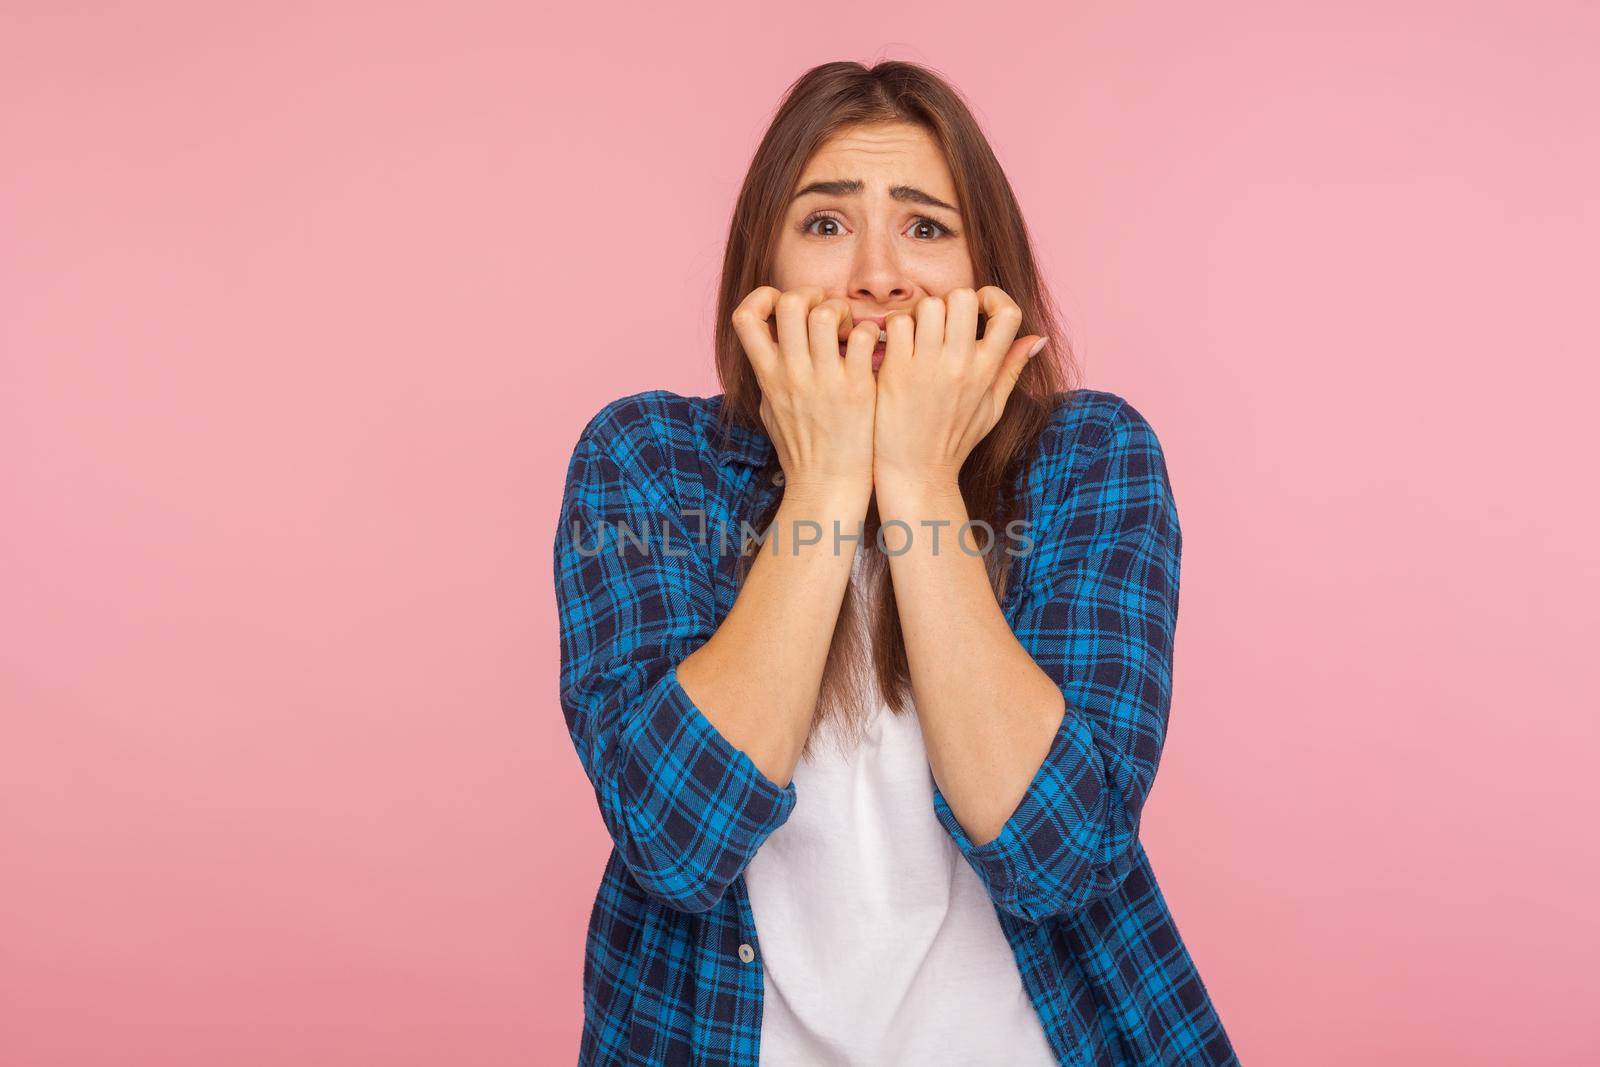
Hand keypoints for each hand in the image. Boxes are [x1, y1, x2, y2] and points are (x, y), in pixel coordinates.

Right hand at [730, 285, 877, 503]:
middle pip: (788, 302)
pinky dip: (871, 333)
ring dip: (842, 311)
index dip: (762, 297)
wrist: (827, 487)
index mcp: (768, 375)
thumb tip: (768, 348)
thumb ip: (768, 375)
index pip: (745, 317)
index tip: (783, 306)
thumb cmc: (801, 450)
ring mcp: (824, 380)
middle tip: (826, 312)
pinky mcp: (857, 390)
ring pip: (826, 313)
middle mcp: (792, 373)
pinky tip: (873, 348)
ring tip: (850, 331)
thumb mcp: (769, 410)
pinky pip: (864, 338)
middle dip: (810, 294)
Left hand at [872, 286, 1044, 492]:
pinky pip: (898, 324)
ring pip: (928, 305)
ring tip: (916, 334)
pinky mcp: (896, 371)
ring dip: (921, 314)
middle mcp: (960, 364)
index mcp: (987, 371)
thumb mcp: (992, 408)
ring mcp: (927, 366)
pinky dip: (894, 328)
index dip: (993, 298)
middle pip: (963, 296)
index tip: (979, 308)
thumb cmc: (954, 441)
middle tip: (942, 322)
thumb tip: (1037, 339)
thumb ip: (1012, 369)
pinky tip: (894, 345)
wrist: (915, 473)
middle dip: (952, 301)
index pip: (1008, 313)